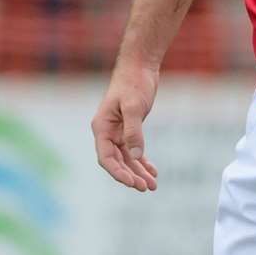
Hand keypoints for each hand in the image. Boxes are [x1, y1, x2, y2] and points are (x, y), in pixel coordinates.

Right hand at [91, 65, 158, 191]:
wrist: (139, 66)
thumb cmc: (133, 83)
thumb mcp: (134, 107)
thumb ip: (133, 132)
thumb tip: (134, 157)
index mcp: (102, 127)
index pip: (106, 157)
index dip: (118, 173)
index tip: (132, 183)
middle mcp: (107, 132)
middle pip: (116, 162)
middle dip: (130, 176)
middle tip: (146, 188)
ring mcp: (118, 131)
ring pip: (126, 159)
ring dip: (138, 172)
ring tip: (153, 186)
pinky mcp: (129, 129)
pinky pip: (133, 150)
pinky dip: (142, 161)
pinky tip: (153, 171)